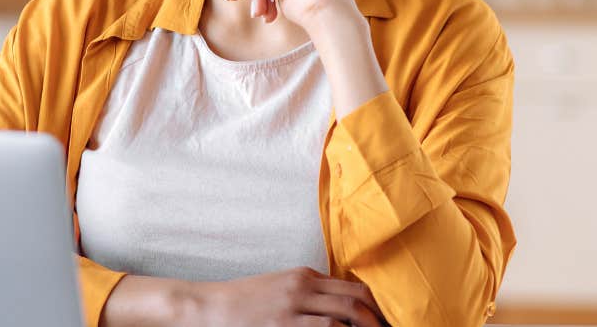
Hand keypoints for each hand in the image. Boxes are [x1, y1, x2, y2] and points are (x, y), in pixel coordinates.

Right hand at [179, 267, 386, 326]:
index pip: (354, 286)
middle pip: (355, 300)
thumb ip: (309, 290)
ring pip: (343, 316)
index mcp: (304, 275)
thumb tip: (340, 303)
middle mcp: (301, 287)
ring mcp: (292, 308)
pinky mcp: (283, 326)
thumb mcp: (280, 285)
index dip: (377, 305)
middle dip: (378, 320)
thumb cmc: (244, 300)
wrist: (209, 306)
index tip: (386, 321)